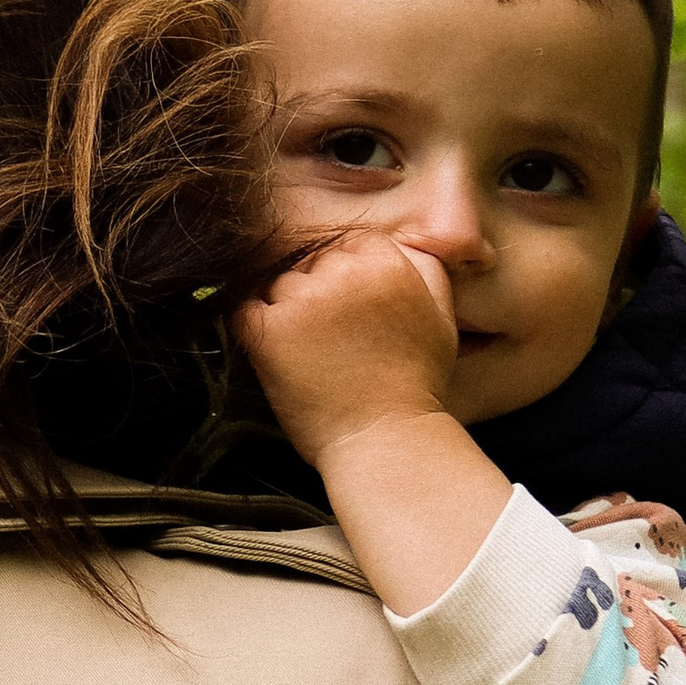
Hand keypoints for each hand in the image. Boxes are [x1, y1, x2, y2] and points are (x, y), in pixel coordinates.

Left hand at [233, 232, 457, 471]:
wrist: (386, 441)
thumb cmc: (415, 387)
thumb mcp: (441, 319)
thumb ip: (426, 271)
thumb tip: (403, 244)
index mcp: (387, 265)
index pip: (350, 245)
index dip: (346, 276)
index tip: (348, 310)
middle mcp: (344, 274)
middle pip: (313, 262)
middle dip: (317, 293)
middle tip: (330, 339)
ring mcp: (303, 301)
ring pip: (280, 284)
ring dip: (287, 311)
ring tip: (309, 354)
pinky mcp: (269, 330)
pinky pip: (244, 307)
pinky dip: (252, 323)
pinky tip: (272, 348)